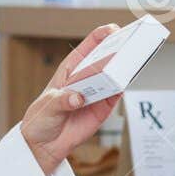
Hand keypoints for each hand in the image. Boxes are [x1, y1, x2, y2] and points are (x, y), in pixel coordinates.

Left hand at [19, 23, 123, 175]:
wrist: (45, 145)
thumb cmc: (42, 118)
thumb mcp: (48, 106)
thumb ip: (63, 100)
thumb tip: (78, 98)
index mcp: (71, 68)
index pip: (89, 46)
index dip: (102, 35)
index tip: (114, 30)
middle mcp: (87, 77)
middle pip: (107, 57)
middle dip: (120, 49)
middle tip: (131, 45)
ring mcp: (97, 91)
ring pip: (115, 75)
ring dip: (125, 68)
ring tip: (132, 63)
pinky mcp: (104, 108)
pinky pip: (117, 94)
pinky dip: (124, 86)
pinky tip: (128, 82)